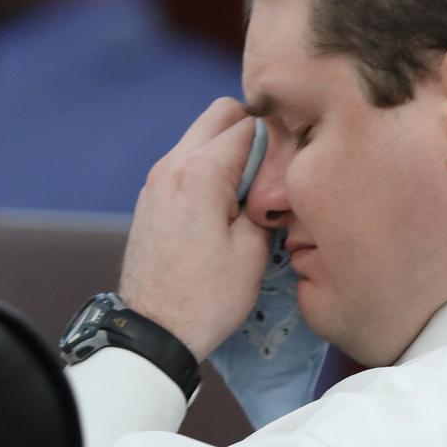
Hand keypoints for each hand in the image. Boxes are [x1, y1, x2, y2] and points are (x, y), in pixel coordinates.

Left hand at [119, 98, 270, 361]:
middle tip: (276, 164)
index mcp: (200, 172)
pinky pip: (188, 158)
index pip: (250, 122)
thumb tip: (276, 174)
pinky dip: (211, 164)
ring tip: (255, 185)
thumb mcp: (254, 248)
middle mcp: (172, 164)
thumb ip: (266, 198)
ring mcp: (157, 179)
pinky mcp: (152, 196)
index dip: (280, 135)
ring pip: (202, 133)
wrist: (154, 332)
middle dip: (253, 127)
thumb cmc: (209, 296)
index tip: (295, 160)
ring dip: (230, 146)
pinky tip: (229, 199)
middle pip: (220, 113)